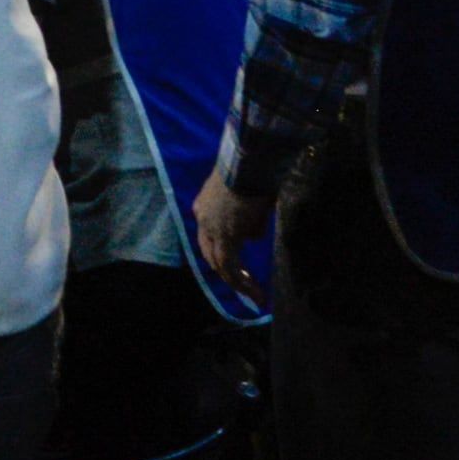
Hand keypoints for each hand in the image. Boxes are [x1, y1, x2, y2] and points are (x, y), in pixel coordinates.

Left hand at [192, 168, 272, 307]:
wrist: (248, 163)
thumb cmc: (252, 172)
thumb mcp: (247, 196)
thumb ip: (247, 217)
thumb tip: (252, 234)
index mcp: (204, 205)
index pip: (210, 235)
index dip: (223, 251)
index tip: (239, 264)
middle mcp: (202, 218)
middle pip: (210, 253)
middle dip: (228, 272)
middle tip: (245, 286)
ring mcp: (211, 228)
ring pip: (220, 263)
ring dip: (238, 282)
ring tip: (256, 296)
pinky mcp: (225, 236)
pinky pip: (231, 266)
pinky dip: (243, 282)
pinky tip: (256, 292)